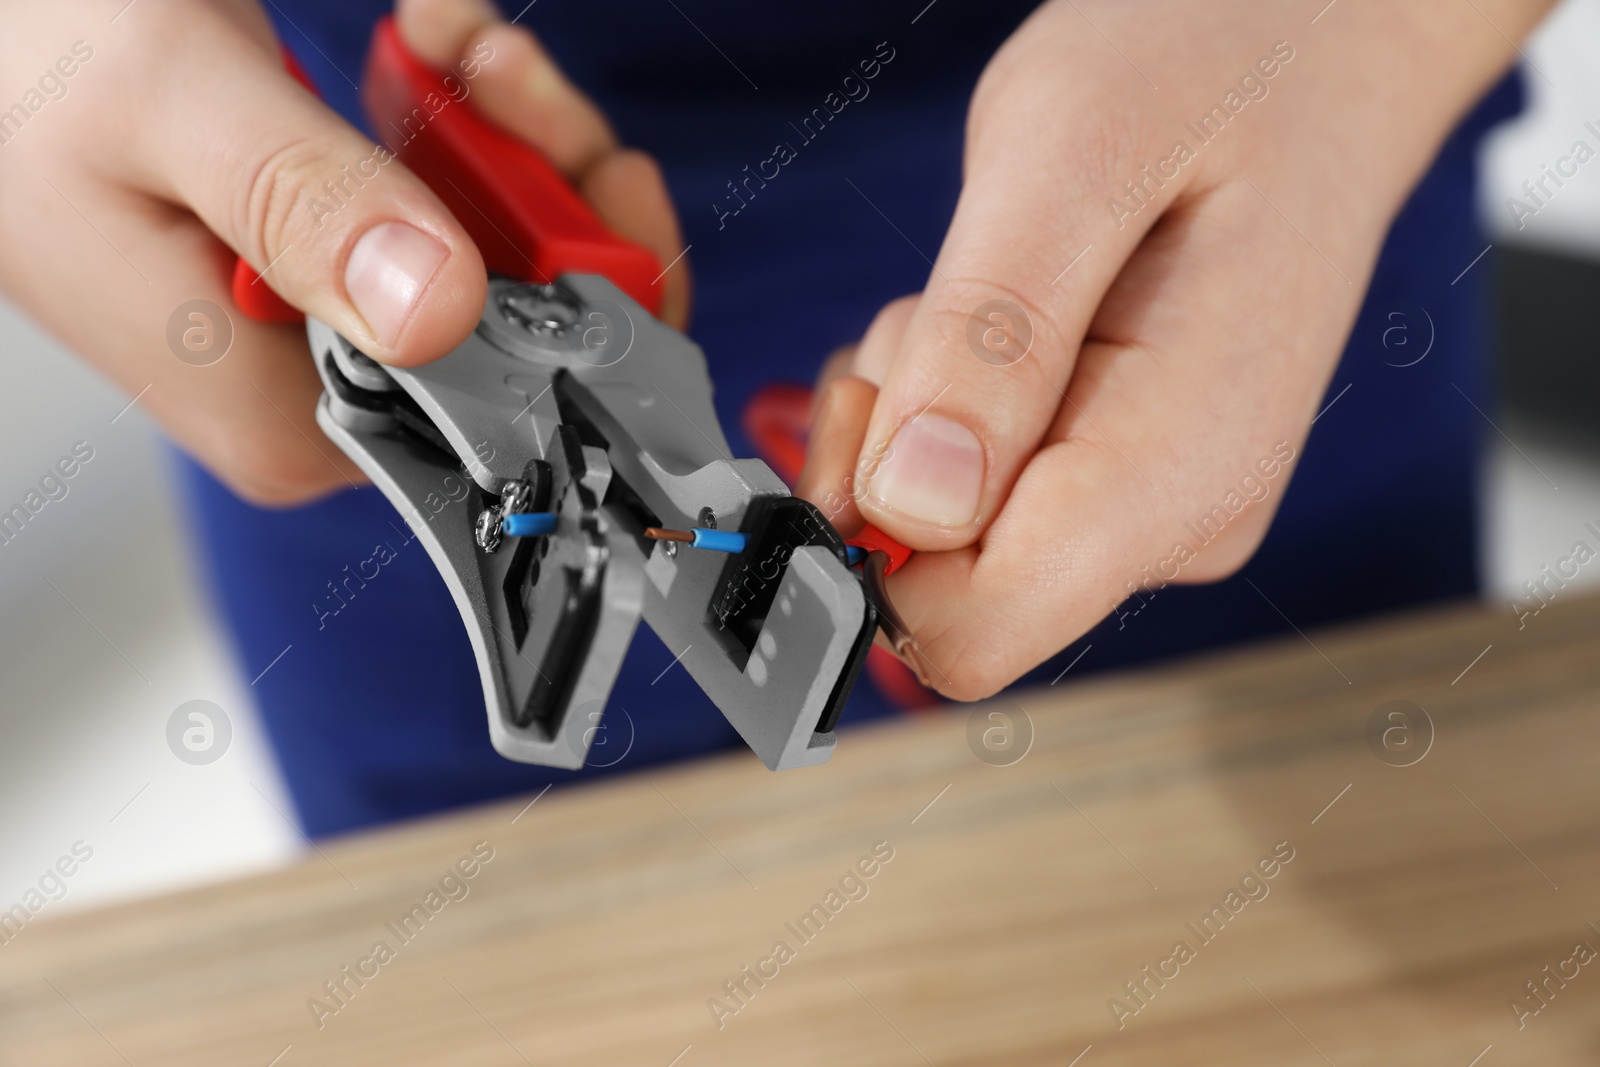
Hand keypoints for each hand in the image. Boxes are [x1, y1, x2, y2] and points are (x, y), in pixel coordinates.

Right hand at [0, 0, 684, 504]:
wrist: (1, 31)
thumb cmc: (32, 65)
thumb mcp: (173, 107)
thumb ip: (302, 205)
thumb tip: (436, 307)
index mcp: (285, 417)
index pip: (507, 403)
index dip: (584, 298)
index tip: (590, 178)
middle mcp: (321, 399)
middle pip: (522, 328)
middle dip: (546, 185)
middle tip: (504, 69)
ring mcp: (332, 336)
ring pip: (501, 261)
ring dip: (505, 135)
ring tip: (452, 37)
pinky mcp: (335, 276)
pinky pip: (450, 217)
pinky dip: (460, 125)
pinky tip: (427, 51)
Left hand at [797, 0, 1550, 698]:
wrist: (1320, 46)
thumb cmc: (1221, 63)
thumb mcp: (1074, 155)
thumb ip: (991, 339)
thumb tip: (909, 508)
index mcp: (1176, 472)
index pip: (969, 635)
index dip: (868, 553)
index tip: (866, 415)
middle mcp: (1174, 521)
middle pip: (941, 590)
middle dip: (888, 459)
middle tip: (938, 312)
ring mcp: (1152, 506)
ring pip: (946, 539)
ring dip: (914, 414)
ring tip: (990, 286)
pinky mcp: (1122, 478)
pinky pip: (975, 490)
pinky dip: (942, 404)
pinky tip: (999, 313)